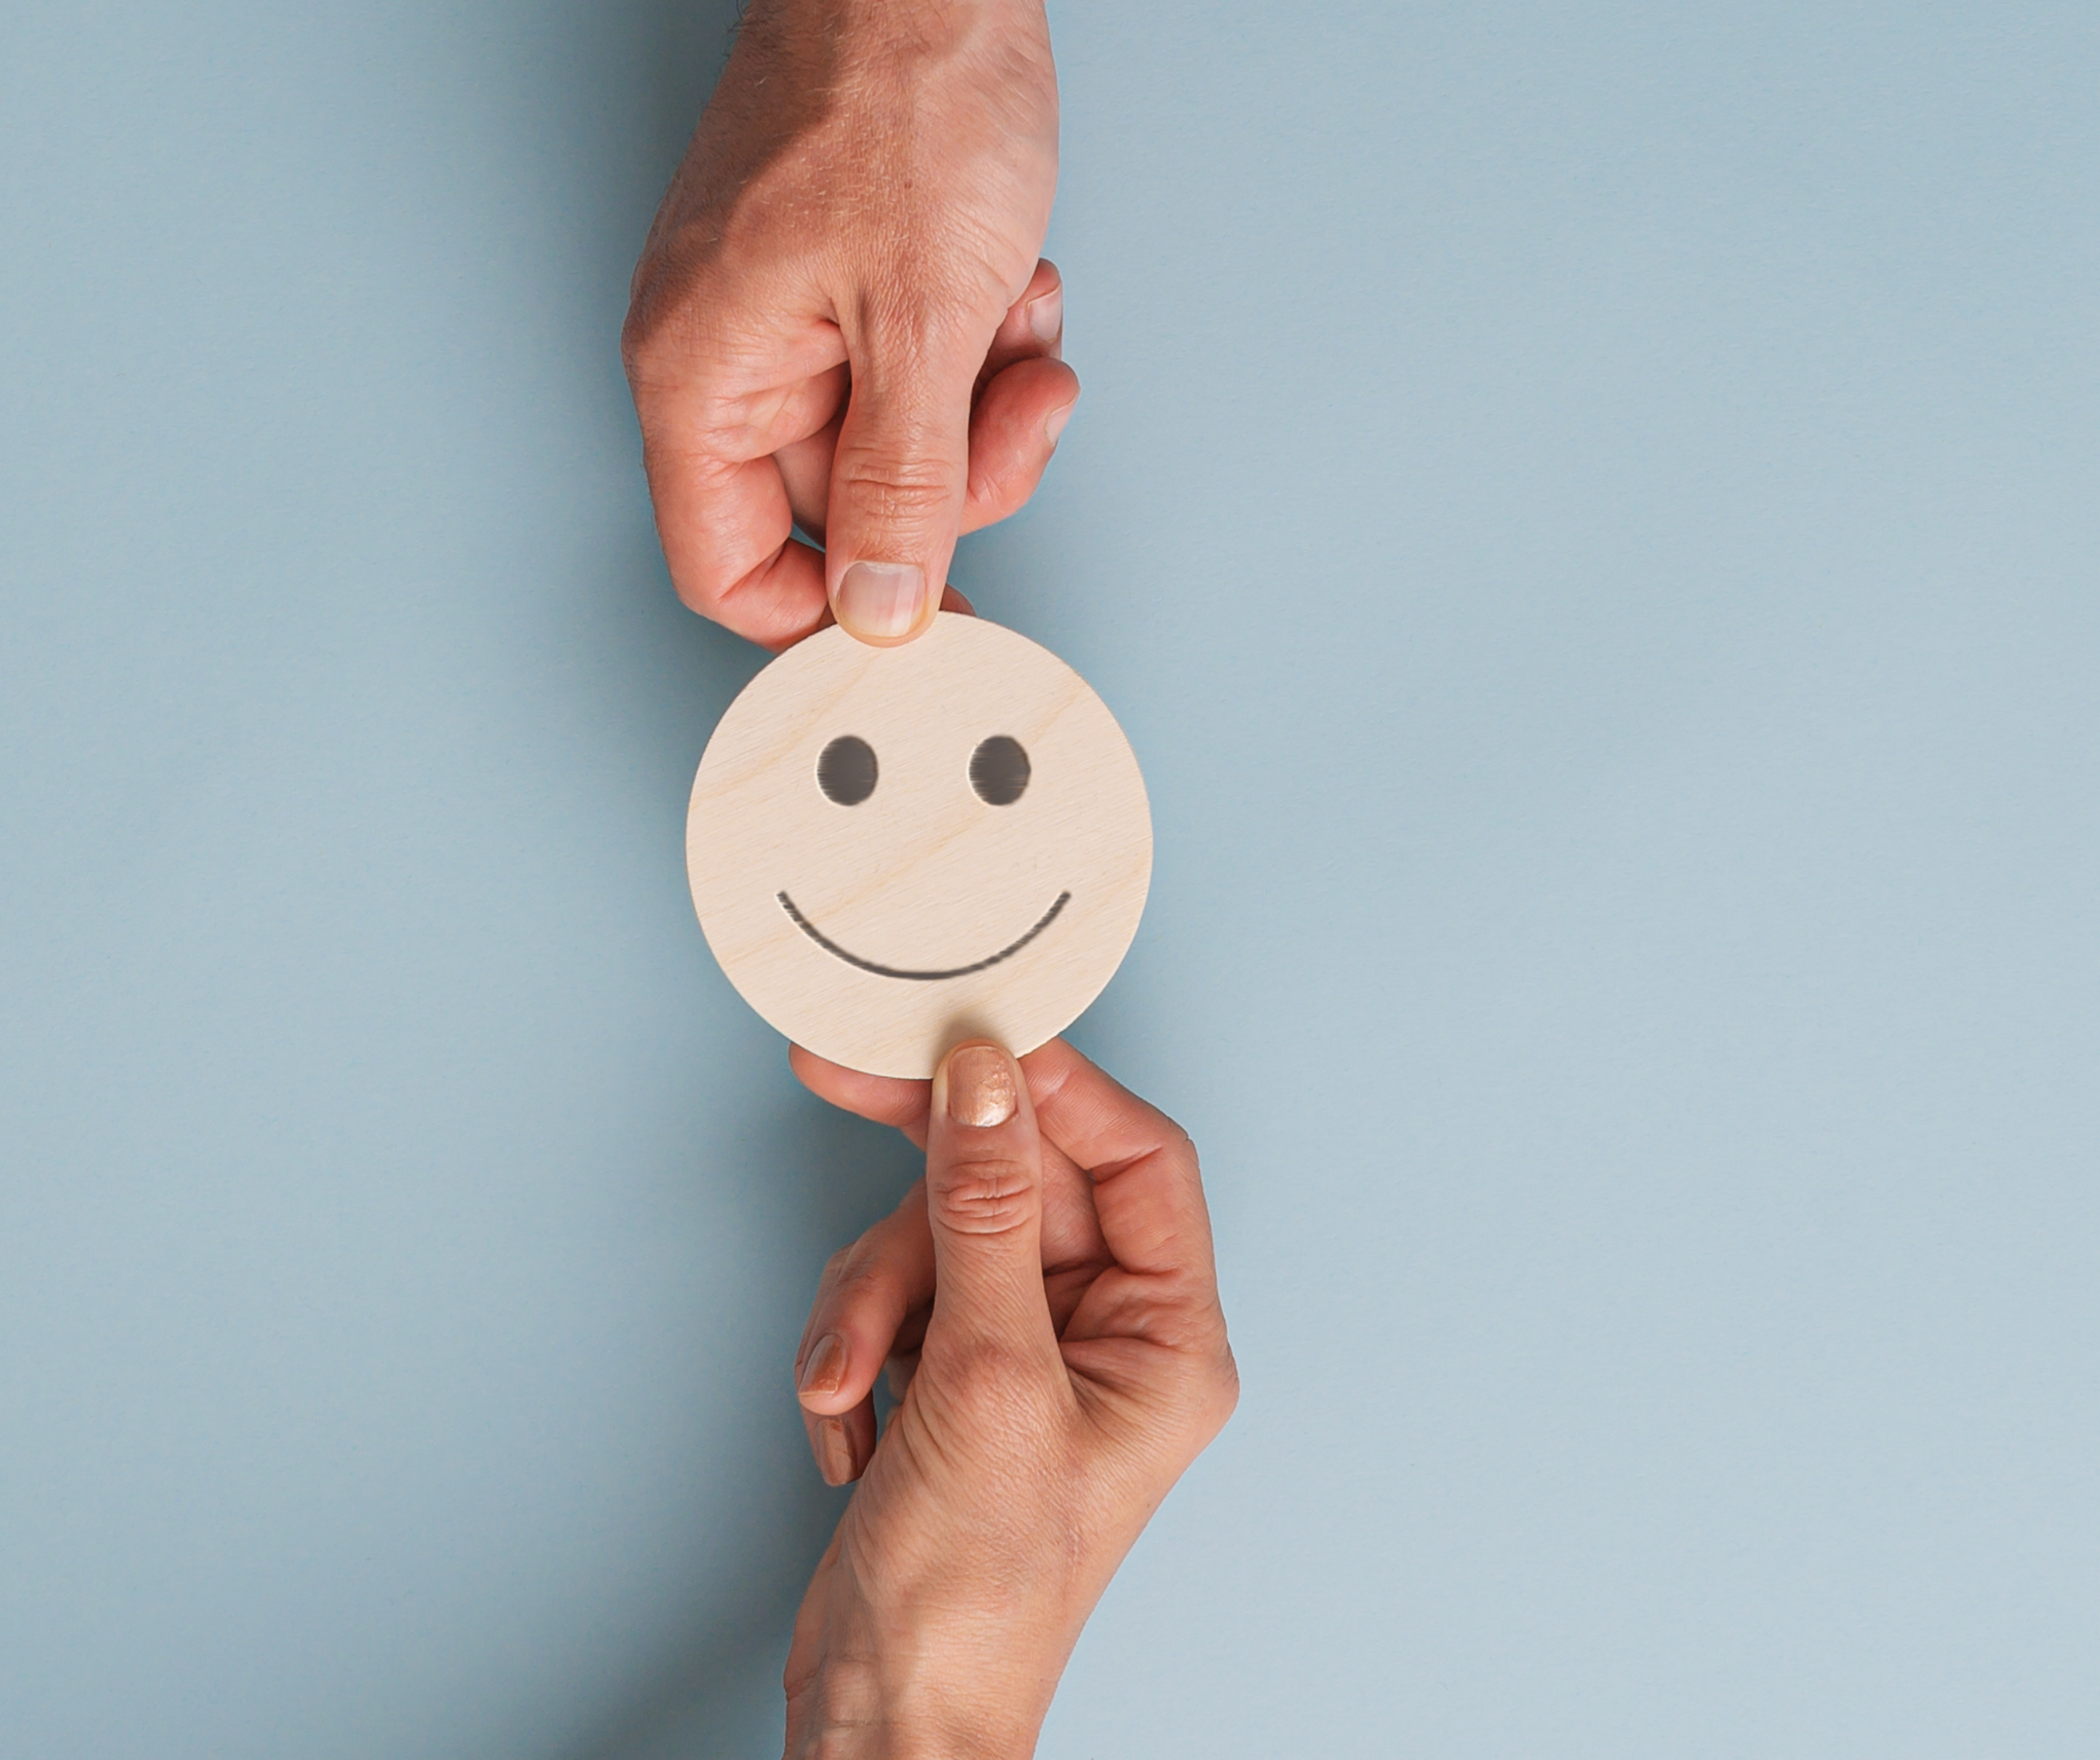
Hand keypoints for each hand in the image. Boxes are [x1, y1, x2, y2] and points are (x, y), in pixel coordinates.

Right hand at [622, 0, 1075, 651]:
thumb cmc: (899, 93)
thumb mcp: (920, 321)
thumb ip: (903, 483)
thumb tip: (882, 612)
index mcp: (704, 377)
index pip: (730, 569)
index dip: (825, 617)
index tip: (922, 623)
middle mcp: (736, 361)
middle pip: (847, 511)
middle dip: (955, 476)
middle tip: (1014, 414)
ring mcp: (798, 324)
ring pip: (905, 447)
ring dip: (986, 407)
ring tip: (1013, 316)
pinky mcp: (858, 291)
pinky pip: (929, 378)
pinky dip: (988, 351)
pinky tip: (1011, 283)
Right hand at [781, 1039, 1237, 1757]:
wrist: (885, 1712)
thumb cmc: (974, 1592)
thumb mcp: (986, 1379)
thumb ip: (984, 1214)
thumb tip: (987, 1080)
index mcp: (1166, 1336)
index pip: (1136, 1158)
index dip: (1057, 1088)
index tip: (969, 1037)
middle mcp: (1105, 1333)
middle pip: (1017, 1180)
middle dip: (922, 1188)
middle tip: (840, 1075)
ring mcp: (1022, 1351)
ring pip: (936, 1233)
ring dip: (869, 1300)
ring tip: (846, 1383)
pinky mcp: (949, 1372)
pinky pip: (894, 1295)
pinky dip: (852, 1347)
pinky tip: (848, 1425)